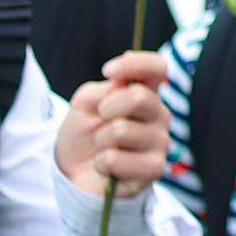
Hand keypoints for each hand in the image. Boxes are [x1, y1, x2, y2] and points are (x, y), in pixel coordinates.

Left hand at [58, 50, 170, 197]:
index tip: (109, 71)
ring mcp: (160, 143)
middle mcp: (159, 115)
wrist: (76, 171)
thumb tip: (121, 85)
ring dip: (100, 140)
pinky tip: (106, 167)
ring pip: (122, 130)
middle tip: (100, 120)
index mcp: (146, 93)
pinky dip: (101, 162)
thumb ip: (101, 91)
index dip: (135, 64)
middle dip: (107, 109)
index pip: (157, 68)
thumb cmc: (84, 133)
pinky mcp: (153, 169)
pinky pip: (116, 159)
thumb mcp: (84, 104)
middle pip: (140, 97)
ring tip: (103, 147)